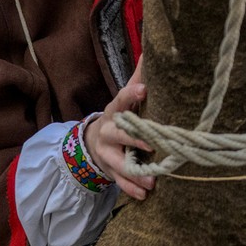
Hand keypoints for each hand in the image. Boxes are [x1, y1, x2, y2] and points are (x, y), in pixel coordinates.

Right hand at [86, 61, 154, 200]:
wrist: (94, 142)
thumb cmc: (120, 117)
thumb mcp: (124, 100)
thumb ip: (137, 79)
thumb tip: (151, 50)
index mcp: (115, 112)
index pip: (121, 100)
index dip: (131, 94)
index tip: (143, 89)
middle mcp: (109, 133)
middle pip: (119, 135)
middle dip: (134, 140)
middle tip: (152, 144)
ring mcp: (108, 154)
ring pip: (120, 163)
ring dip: (135, 173)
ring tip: (152, 181)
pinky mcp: (110, 171)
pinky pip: (120, 182)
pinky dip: (131, 189)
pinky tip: (144, 194)